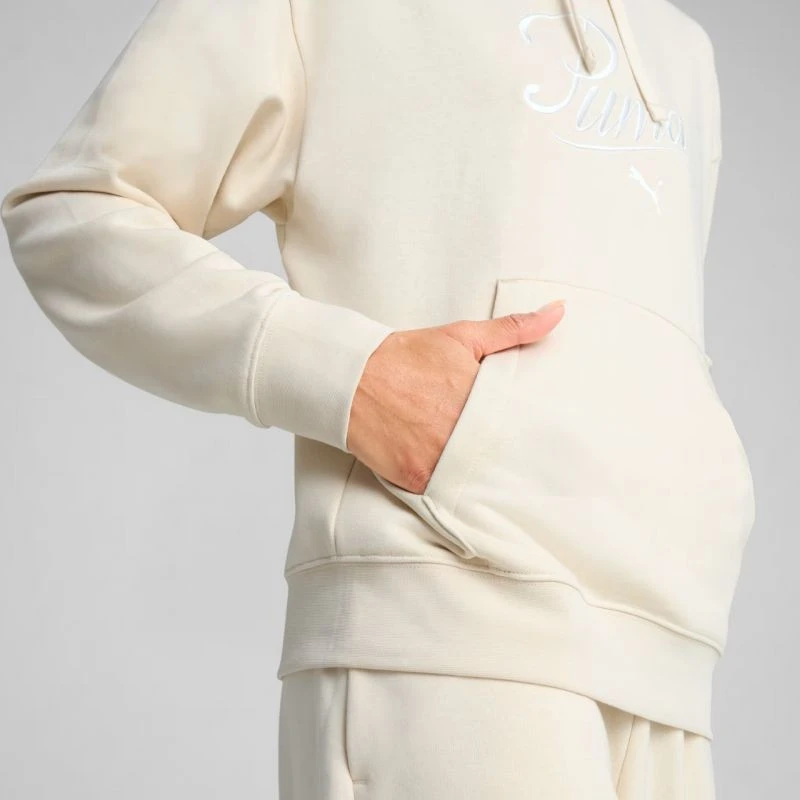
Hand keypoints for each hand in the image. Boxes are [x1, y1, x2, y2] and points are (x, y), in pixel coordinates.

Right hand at [346, 299, 565, 493]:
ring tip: (505, 483)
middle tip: (537, 473)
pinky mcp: (418, 478)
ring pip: (479, 480)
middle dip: (514, 460)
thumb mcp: (463, 336)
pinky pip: (447, 496)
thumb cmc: (407, 356)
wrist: (351, 378)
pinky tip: (470, 491)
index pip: (522, 425)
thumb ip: (514, 328)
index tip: (545, 441)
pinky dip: (457, 494)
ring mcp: (438, 459)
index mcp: (480, 398)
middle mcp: (461, 431)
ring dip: (488, 480)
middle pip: (503, 456)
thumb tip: (559, 311)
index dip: (533, 434)